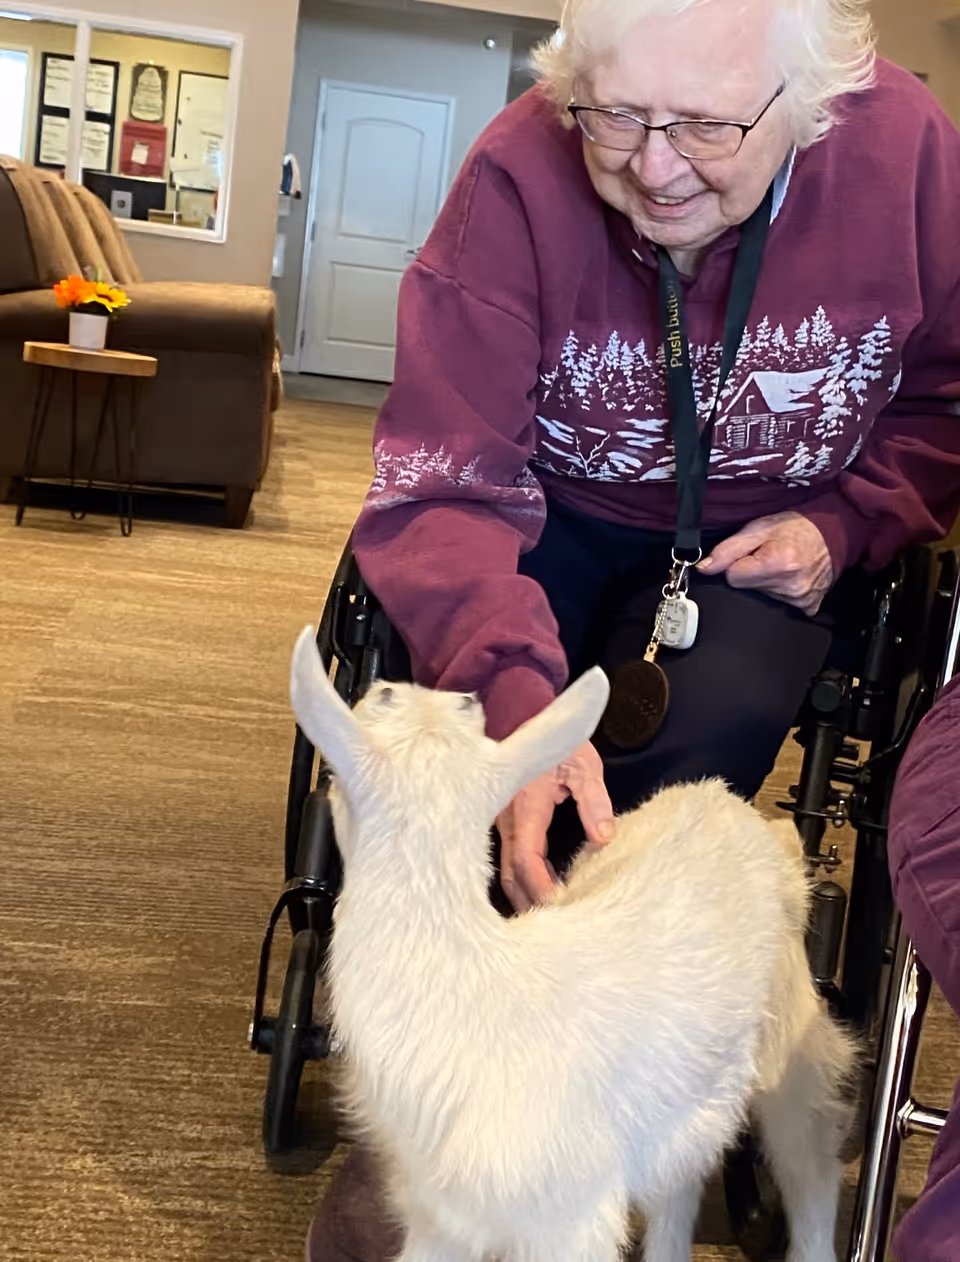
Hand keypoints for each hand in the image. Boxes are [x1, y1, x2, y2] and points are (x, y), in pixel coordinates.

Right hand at [496, 740, 614, 912]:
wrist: (519, 712)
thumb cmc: (555, 735)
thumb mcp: (583, 764)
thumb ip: (594, 802)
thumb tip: (605, 839)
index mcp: (525, 809)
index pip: (527, 862)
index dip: (542, 889)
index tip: (562, 907)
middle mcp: (506, 820)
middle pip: (510, 876)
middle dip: (530, 903)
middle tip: (555, 927)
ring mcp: (500, 821)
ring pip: (504, 871)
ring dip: (525, 893)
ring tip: (550, 913)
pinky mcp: (502, 820)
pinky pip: (507, 857)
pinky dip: (523, 877)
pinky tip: (543, 884)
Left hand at [698, 511, 833, 615]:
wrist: (832, 533)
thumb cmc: (795, 528)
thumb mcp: (758, 528)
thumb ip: (728, 549)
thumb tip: (704, 568)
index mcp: (776, 564)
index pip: (733, 577)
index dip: (737, 565)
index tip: (750, 555)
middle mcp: (790, 585)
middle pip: (747, 589)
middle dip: (752, 574)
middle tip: (767, 557)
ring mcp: (800, 599)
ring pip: (762, 597)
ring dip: (767, 582)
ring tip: (781, 565)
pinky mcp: (808, 606)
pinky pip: (782, 604)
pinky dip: (782, 592)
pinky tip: (790, 578)